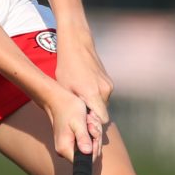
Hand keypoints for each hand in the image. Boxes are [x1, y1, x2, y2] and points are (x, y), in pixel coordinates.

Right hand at [41, 87, 98, 160]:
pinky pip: (87, 140)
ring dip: (94, 132)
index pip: (86, 160)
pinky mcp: (72, 141)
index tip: (93, 131)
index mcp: (65, 149)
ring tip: (89, 119)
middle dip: (95, 137)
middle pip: (90, 153)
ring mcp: (68, 147)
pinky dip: (91, 131)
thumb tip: (88, 153)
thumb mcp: (78, 122)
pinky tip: (88, 120)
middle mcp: (65, 151)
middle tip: (91, 122)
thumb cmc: (68, 108)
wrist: (58, 99)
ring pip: (91, 146)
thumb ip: (83, 138)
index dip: (95, 148)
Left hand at [49, 27, 113, 144]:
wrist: (77, 44)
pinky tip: (84, 94)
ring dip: (94, 108)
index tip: (85, 130)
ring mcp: (108, 85)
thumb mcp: (64, 88)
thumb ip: (74, 106)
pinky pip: (104, 97)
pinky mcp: (109, 81)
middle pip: (103, 115)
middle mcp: (104, 91)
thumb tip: (76, 123)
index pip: (101, 121)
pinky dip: (96, 99)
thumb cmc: (66, 66)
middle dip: (93, 120)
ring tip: (80, 105)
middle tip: (81, 120)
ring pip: (103, 106)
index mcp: (92, 94)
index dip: (93, 127)